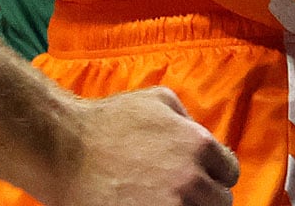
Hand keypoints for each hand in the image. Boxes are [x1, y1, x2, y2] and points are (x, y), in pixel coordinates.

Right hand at [57, 87, 238, 205]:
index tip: (200, 178)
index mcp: (198, 146)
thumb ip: (189, 118)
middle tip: (179, 193)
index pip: (230, 173)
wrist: (64, 148)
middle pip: (220, 203)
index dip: (215, 175)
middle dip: (204, 197)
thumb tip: (203, 138)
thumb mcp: (157, 100)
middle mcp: (191, 180)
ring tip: (163, 200)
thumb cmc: (108, 122)